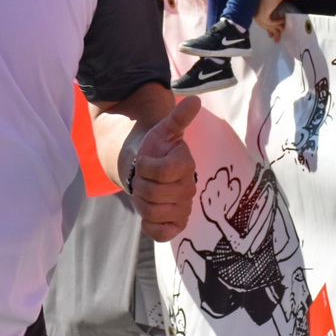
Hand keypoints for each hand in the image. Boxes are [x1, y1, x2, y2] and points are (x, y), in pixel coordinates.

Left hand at [132, 95, 200, 240]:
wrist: (149, 170)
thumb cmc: (156, 149)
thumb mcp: (163, 130)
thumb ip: (178, 118)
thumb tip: (195, 101)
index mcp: (186, 165)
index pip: (162, 172)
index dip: (146, 166)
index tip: (145, 161)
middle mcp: (188, 189)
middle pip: (153, 194)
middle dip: (141, 184)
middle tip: (143, 178)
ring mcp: (183, 209)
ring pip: (152, 212)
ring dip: (141, 202)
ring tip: (146, 192)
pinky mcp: (175, 226)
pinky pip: (161, 234)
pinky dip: (150, 225)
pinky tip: (149, 213)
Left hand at [255, 0, 286, 41]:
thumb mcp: (274, 5)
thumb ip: (273, 14)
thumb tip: (276, 25)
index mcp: (255, 8)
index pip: (261, 21)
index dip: (267, 29)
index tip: (271, 36)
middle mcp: (254, 10)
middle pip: (263, 24)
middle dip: (272, 32)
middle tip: (278, 39)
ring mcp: (257, 11)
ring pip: (266, 25)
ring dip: (276, 28)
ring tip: (284, 27)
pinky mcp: (262, 12)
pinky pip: (269, 22)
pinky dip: (276, 22)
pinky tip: (283, 19)